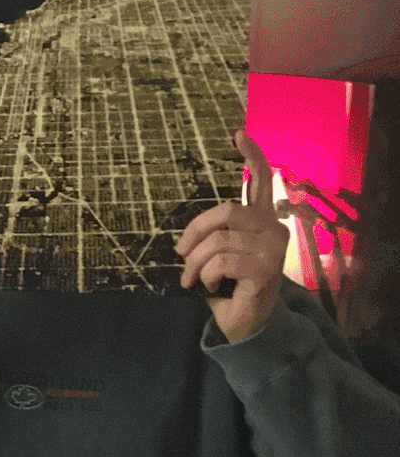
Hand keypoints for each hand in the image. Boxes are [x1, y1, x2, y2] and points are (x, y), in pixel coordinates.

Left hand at [177, 132, 287, 343]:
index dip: (252, 157)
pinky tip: (210, 287)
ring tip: (193, 278)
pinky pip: (222, 262)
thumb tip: (188, 234)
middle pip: (226, 212)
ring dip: (196, 263)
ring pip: (218, 241)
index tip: (238, 133)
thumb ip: (216, 232)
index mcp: (261, 220)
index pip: (260, 181)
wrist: (245, 322)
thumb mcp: (220, 252)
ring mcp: (274, 250)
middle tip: (181, 253)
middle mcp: (274, 229)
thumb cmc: (230, 283)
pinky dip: (206, 276)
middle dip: (194, 232)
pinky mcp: (266, 270)